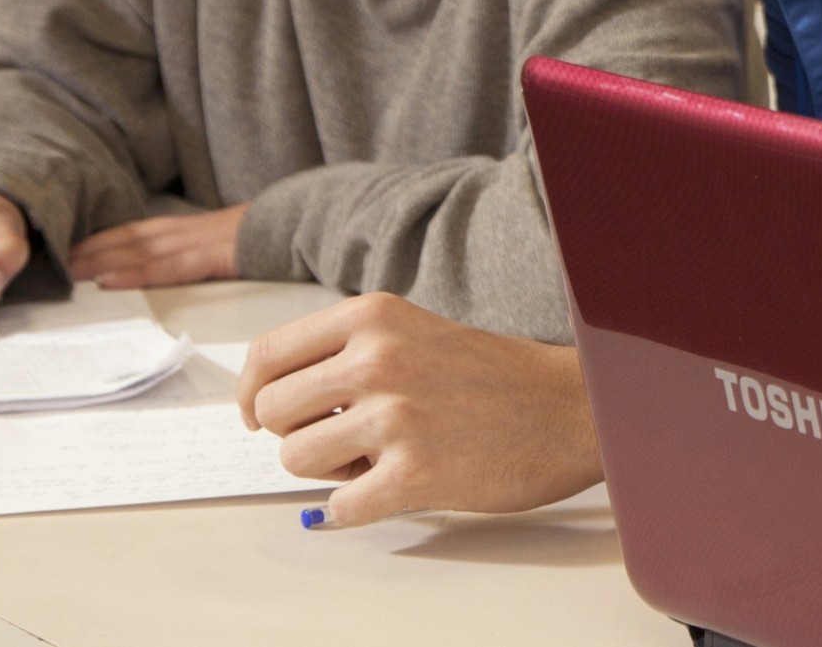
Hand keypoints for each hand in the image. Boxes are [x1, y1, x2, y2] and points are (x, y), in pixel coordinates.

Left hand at [67, 203, 247, 287]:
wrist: (302, 223)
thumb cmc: (264, 235)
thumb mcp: (228, 239)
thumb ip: (201, 247)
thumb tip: (174, 262)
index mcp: (189, 228)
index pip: (136, 231)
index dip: (102, 239)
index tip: (71, 248)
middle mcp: (187, 231)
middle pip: (129, 238)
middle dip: (91, 249)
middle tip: (55, 260)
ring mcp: (199, 242)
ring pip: (140, 251)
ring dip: (101, 260)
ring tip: (70, 270)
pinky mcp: (213, 257)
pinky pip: (167, 268)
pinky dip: (135, 274)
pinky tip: (109, 281)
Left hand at [238, 293, 603, 525]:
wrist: (568, 409)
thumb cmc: (492, 376)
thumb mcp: (413, 332)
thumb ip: (347, 352)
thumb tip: (272, 397)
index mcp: (373, 316)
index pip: (267, 355)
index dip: (254, 393)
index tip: (262, 414)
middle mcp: (377, 358)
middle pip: (272, 411)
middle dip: (298, 433)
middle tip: (344, 437)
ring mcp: (395, 417)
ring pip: (296, 459)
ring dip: (330, 469)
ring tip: (381, 456)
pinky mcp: (413, 474)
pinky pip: (338, 506)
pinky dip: (357, 506)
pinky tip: (395, 487)